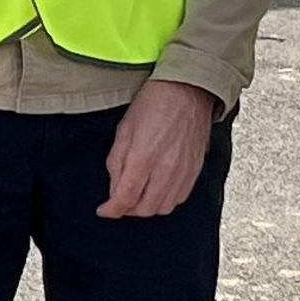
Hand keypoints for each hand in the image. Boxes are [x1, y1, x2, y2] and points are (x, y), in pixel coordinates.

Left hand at [97, 80, 219, 220]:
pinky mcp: (195, 170)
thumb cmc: (154, 104)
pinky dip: (165, 200)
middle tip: (119, 201)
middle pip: (144, 209)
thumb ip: (116, 163)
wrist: (188, 90)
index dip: (111, 210)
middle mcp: (165, 170)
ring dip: (147, 207)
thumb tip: (114, 189)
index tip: (104, 210)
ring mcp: (183, 172)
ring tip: (138, 196)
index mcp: (143, 158)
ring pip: (163, 208)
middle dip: (128, 209)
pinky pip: (180, 198)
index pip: (125, 198)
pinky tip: (157, 189)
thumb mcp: (124, 129)